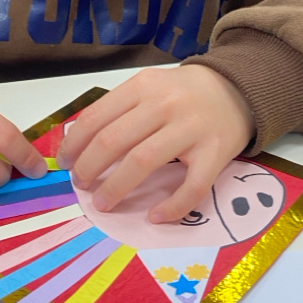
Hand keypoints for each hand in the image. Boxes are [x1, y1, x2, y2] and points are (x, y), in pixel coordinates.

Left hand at [57, 66, 254, 223]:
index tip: (65, 163)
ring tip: (103, 203)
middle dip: (89, 168)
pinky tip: (155, 216)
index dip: (74, 144)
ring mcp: (191, 128)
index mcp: (143, 86)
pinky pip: (192, 186)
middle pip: (114, 140)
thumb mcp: (150, 87)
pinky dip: (172, 206)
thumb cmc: (184, 93)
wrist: (238, 88)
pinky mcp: (215, 152)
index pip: (96, 117)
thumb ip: (119, 109)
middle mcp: (165, 104)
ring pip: (144, 161)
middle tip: (81, 185)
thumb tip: (76, 144)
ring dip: (117, 187)